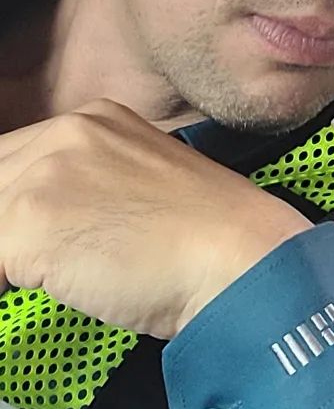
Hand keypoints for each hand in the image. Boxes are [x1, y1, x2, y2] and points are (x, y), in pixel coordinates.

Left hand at [0, 100, 308, 336]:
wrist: (236, 258)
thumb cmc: (205, 237)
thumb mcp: (143, 184)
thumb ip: (89, 185)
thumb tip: (43, 225)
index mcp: (97, 119)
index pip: (14, 161)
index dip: (18, 207)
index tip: (35, 238)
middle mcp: (68, 131)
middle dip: (10, 232)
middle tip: (39, 263)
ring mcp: (47, 171)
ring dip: (10, 257)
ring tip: (48, 279)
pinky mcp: (30, 219)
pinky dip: (7, 285)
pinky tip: (51, 289)